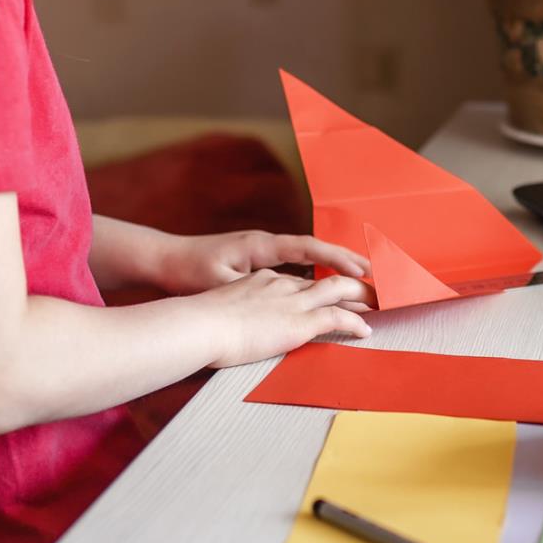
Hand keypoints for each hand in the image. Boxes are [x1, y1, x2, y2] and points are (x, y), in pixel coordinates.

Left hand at [155, 229, 370, 295]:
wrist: (165, 261)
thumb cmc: (189, 269)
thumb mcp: (218, 281)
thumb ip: (248, 288)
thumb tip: (274, 297)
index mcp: (262, 245)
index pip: (308, 248)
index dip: (337, 258)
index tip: (362, 268)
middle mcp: (267, 247)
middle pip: (315, 252)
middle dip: (346, 262)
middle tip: (376, 275)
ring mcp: (263, 256)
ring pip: (307, 262)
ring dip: (333, 272)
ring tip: (361, 284)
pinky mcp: (257, 267)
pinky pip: (295, 271)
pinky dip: (315, 279)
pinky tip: (326, 293)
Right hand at [198, 270, 372, 367]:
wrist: (200, 325)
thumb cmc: (199, 324)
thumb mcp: (218, 312)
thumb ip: (233, 315)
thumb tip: (231, 330)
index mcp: (262, 280)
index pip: (299, 279)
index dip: (319, 284)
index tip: (331, 289)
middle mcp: (281, 284)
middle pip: (323, 279)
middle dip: (350, 282)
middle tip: (369, 289)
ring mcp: (293, 301)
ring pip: (339, 289)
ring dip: (363, 296)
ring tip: (380, 303)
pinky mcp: (300, 321)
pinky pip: (338, 317)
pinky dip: (355, 321)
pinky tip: (366, 329)